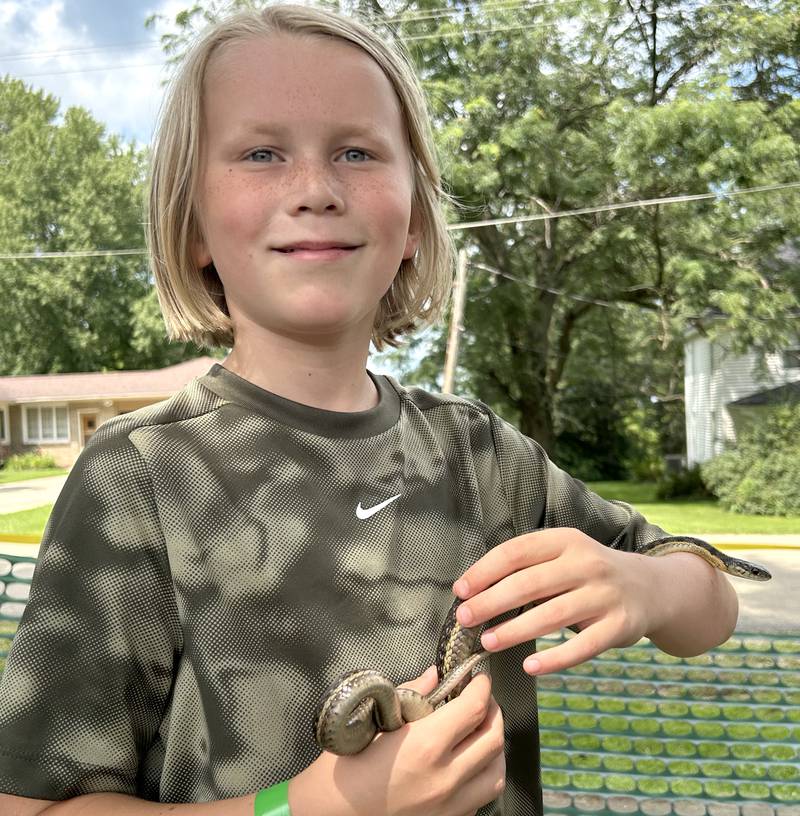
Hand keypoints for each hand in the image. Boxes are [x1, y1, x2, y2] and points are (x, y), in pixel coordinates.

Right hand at [288, 666, 505, 815]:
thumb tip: (435, 676)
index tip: (478, 676)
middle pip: (493, 738)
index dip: (482, 686)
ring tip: (481, 731)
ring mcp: (450, 806)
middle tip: (482, 698)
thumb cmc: (346, 765)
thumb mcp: (374, 721)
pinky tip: (469, 763)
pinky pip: (482, 798)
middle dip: (493, 711)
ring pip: (496, 773)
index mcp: (426, 746)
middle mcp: (446, 778)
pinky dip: (484, 775)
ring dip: (494, 747)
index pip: (473, 708)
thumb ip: (411, 695)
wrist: (329, 814)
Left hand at [452, 528, 658, 675]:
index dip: (485, 571)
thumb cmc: (588, 574)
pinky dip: (555, 658)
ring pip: (552, 614)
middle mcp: (586, 563)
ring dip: (515, 631)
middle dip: (492, 601)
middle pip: (530, 583)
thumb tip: (475, 591)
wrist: (650, 589)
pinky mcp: (619, 626)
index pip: (516, 552)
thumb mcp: (563, 556)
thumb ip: (528, 568)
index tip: (461, 590)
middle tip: (465, 619)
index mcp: (565, 541)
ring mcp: (604, 595)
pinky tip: (530, 667)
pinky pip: (583, 646)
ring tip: (488, 643)